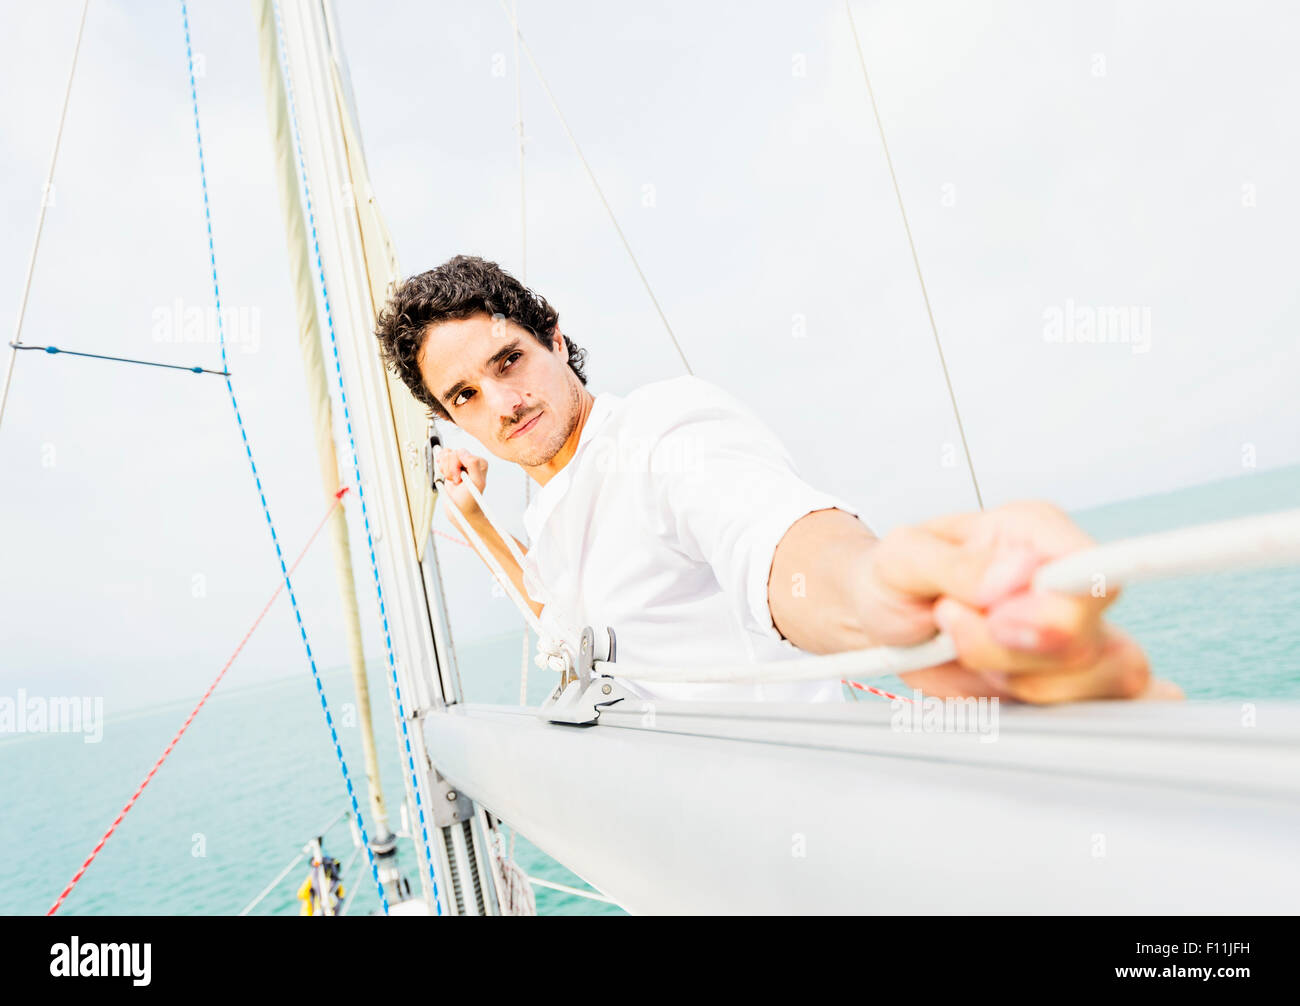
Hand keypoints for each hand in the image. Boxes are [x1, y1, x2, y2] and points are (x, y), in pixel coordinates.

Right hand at [435, 448, 488, 518]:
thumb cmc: (469, 499)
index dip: (455, 467)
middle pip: (452, 453)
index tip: (459, 480)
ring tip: (452, 480)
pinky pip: (442, 455)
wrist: (460, 509)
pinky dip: (441, 467)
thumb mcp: (475, 483)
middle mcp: (471, 459)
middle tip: (455, 482)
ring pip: (446, 454)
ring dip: (445, 470)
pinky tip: (446, 476)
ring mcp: (460, 461)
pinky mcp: (451, 463)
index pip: (461, 453)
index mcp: (480, 462)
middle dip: (450, 469)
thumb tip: (463, 452)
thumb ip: (473, 465)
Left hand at [858, 501, 1182, 703]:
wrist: (880, 619)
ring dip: (1012, 680)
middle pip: (1090, 637)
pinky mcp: (1062, 680)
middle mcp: (1065, 582)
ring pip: (1092, 681)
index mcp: (1037, 534)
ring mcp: (1070, 635)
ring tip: (959, 647)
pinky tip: (981, 682)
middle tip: (953, 627)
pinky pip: (1077, 711)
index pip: (1093, 570)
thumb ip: (960, 564)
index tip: (998, 619)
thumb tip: (1019, 572)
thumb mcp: (904, 558)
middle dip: (1012, 652)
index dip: (1058, 608)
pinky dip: (1021, 707)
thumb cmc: (894, 578)